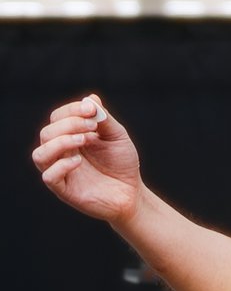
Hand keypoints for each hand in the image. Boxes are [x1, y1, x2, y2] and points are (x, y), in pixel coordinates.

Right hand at [32, 94, 140, 224]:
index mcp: (71, 136)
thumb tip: (91, 98)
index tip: (91, 109)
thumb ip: (104, 118)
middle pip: (47, 133)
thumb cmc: (122, 163)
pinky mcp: (64, 190)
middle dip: (69, 124)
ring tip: (83, 140)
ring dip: (59, 142)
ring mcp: (61, 171)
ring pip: (40, 154)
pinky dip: (60, 165)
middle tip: (92, 126)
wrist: (131, 192)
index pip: (57, 117)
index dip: (71, 110)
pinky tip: (78, 161)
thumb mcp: (117, 135)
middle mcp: (62, 153)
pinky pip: (49, 176)